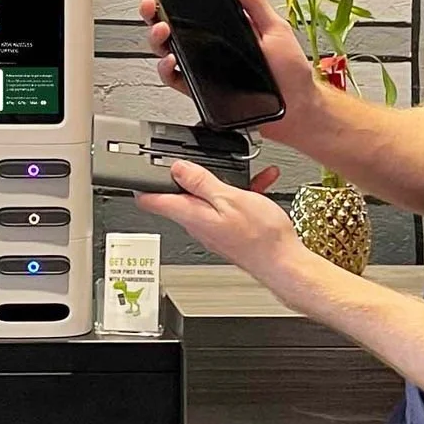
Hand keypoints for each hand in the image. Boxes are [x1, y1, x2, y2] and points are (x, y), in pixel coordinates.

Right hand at [137, 0, 322, 147]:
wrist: (295, 108)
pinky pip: (174, 78)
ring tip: (163, 29)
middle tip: (153, 3)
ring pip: (167, 49)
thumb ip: (255, 3)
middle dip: (154, 10)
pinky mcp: (200, 89)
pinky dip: (166, 69)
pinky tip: (173, 60)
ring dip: (157, 37)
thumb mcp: (277, 29)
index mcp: (227, 26)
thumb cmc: (291, 73)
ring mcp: (203, 66)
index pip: (196, 2)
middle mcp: (211, 45)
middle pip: (171, 24)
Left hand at [137, 160, 336, 311]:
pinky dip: (239, 193)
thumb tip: (177, 169)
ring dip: (221, 182)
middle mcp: (196, 224)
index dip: (141, 182)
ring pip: (207, 198)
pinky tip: (259, 184)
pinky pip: (227, 206)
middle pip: (178, 195)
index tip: (139, 168)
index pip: (150, 201)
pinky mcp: (227, 231)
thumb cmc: (260, 237)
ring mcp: (211, 228)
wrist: (284, 264)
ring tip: (242, 172)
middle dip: (188, 175)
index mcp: (190, 214)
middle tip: (199, 160)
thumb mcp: (229, 198)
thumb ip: (201, 182)